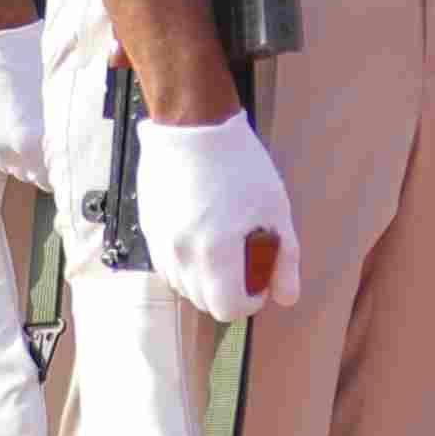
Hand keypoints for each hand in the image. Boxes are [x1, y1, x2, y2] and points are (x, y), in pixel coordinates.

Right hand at [0, 24, 50, 185]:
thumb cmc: (34, 64)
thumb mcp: (59, 102)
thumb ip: (60, 132)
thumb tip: (72, 148)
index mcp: (34, 142)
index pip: (50, 179)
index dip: (60, 174)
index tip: (66, 169)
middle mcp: (8, 148)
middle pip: (30, 176)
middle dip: (41, 167)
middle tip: (51, 152)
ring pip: (8, 166)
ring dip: (20, 158)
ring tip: (30, 138)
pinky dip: (1, 147)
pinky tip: (10, 130)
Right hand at [132, 105, 300, 319]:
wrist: (193, 127)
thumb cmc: (240, 165)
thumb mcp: (275, 210)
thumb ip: (285, 259)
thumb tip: (286, 298)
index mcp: (215, 252)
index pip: (227, 308)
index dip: (250, 301)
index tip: (261, 282)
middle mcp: (181, 254)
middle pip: (204, 302)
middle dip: (229, 292)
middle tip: (247, 264)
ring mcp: (159, 242)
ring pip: (182, 286)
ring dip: (205, 280)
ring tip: (224, 248)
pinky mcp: (147, 229)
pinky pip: (166, 264)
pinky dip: (185, 264)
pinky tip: (202, 236)